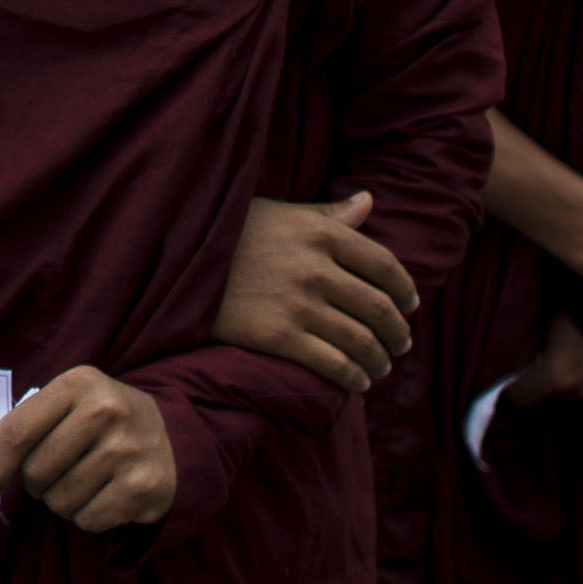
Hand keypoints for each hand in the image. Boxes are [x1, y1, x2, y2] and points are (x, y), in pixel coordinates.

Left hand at [0, 367, 177, 532]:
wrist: (174, 437)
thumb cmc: (102, 422)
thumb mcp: (70, 401)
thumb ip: (29, 421)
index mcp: (78, 383)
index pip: (16, 431)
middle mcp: (106, 411)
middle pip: (35, 471)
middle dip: (36, 482)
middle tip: (56, 473)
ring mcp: (128, 450)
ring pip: (59, 500)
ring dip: (63, 501)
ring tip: (84, 481)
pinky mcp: (144, 487)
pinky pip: (88, 519)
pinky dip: (88, 516)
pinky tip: (105, 496)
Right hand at [214, 192, 415, 391]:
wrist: (172, 260)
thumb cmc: (226, 233)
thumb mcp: (277, 213)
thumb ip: (327, 214)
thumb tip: (369, 200)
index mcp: (319, 232)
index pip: (384, 265)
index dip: (405, 289)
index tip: (411, 304)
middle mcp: (315, 267)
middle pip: (378, 307)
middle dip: (397, 332)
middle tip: (401, 343)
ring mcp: (297, 304)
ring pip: (361, 341)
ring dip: (379, 360)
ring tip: (381, 367)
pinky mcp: (278, 337)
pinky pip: (333, 364)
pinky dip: (354, 378)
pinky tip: (358, 383)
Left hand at [505, 312, 582, 409]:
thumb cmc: (582, 306)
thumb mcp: (544, 322)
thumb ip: (529, 349)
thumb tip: (520, 366)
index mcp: (557, 376)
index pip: (521, 397)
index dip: (516, 388)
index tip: (517, 380)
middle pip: (558, 395)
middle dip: (554, 380)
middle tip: (560, 355)